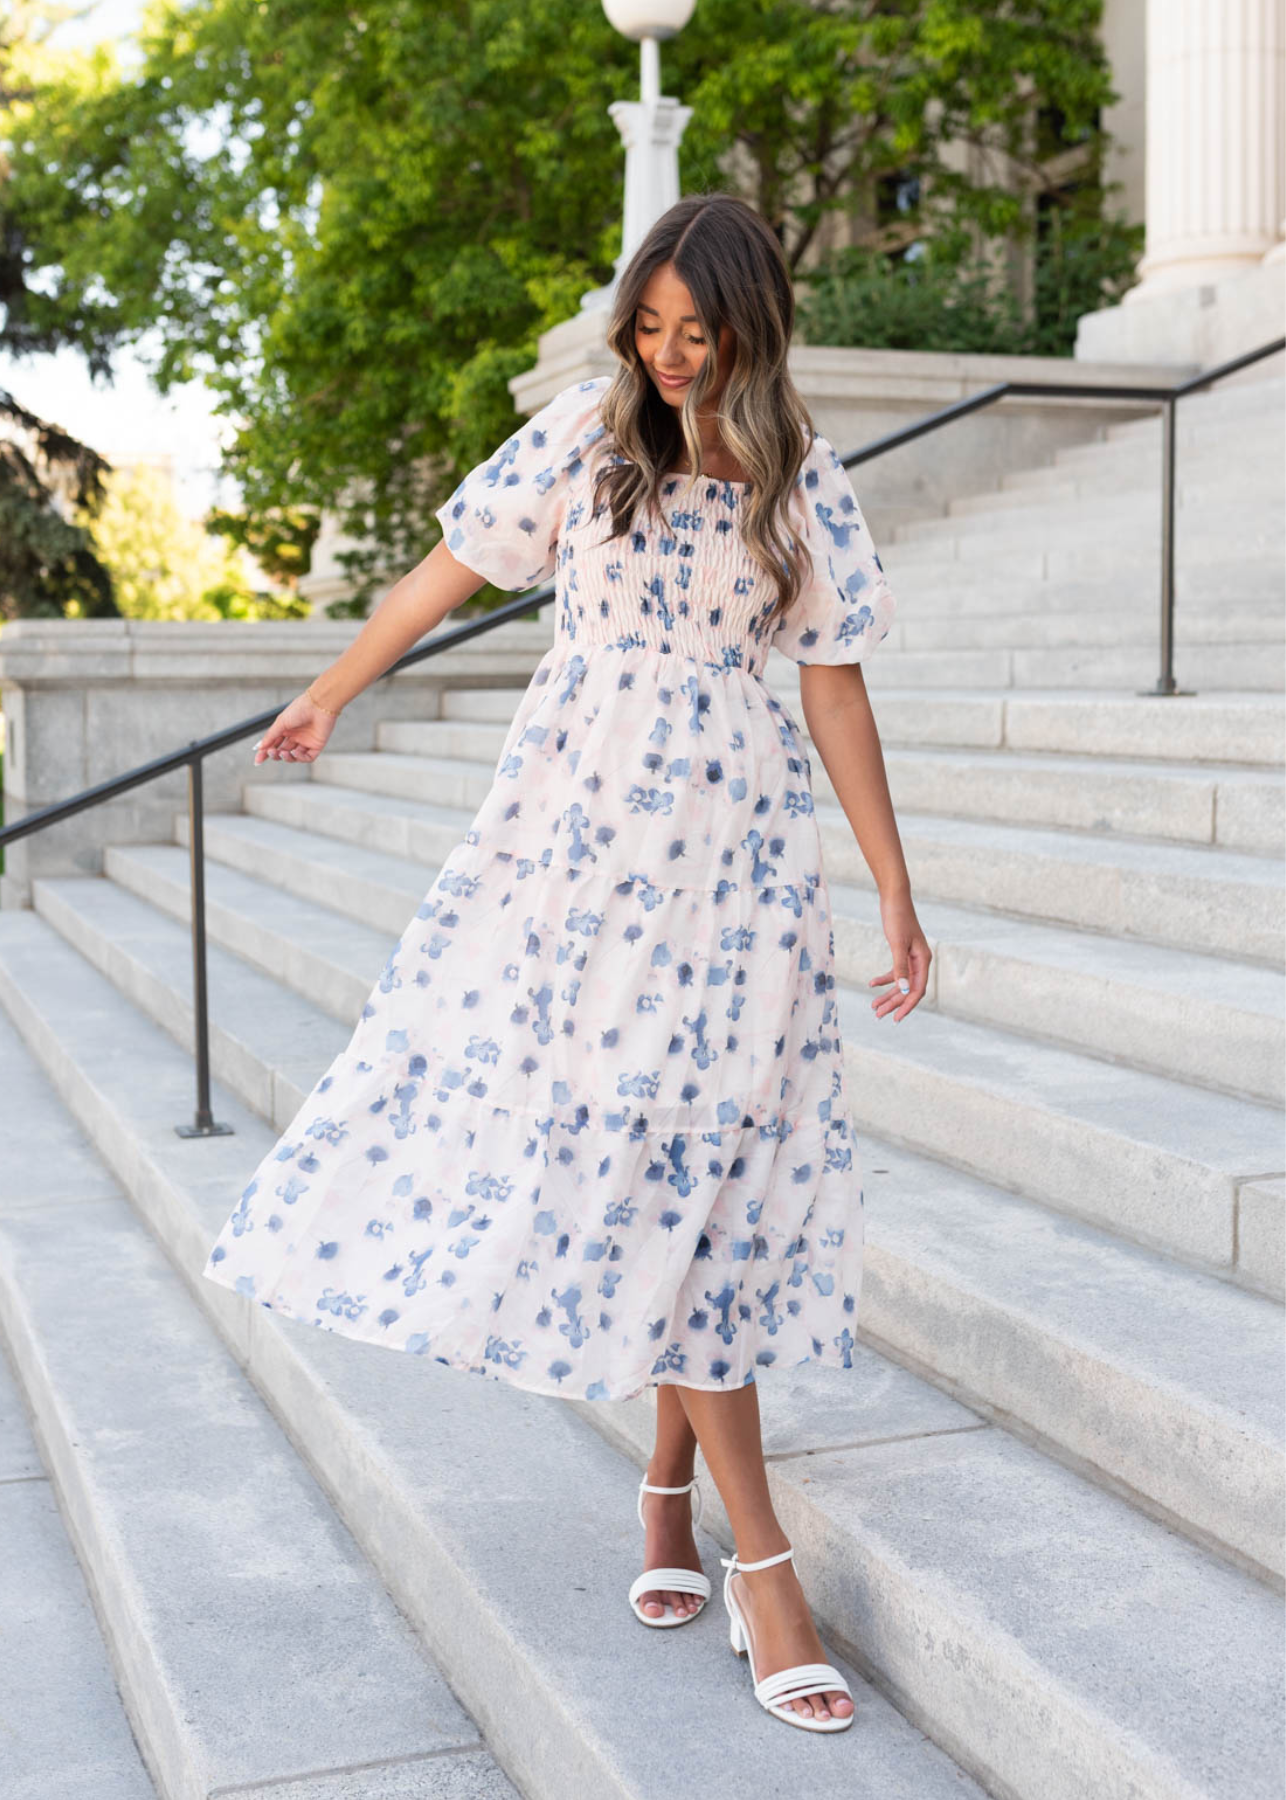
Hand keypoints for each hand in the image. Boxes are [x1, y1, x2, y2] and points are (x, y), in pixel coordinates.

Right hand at [252, 691, 339, 764]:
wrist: (318, 705)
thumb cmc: (300, 709)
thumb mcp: (281, 722)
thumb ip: (270, 736)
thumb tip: (260, 747)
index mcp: (286, 729)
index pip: (274, 744)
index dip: (266, 752)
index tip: (258, 760)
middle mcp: (296, 736)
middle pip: (283, 751)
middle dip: (275, 754)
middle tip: (272, 752)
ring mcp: (306, 741)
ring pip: (294, 756)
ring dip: (287, 757)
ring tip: (282, 753)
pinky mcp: (317, 745)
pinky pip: (307, 757)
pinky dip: (300, 758)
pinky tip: (295, 753)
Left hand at [869, 889, 930, 1022]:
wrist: (894, 897)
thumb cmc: (897, 917)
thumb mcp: (897, 943)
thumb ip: (900, 967)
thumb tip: (903, 990)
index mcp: (923, 960)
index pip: (917, 990)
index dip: (906, 1006)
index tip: (895, 1018)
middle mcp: (920, 961)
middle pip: (908, 989)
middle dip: (893, 1003)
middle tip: (877, 1015)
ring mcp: (912, 957)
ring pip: (901, 983)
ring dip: (888, 995)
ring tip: (873, 1007)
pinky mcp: (902, 952)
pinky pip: (895, 972)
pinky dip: (884, 979)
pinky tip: (871, 984)